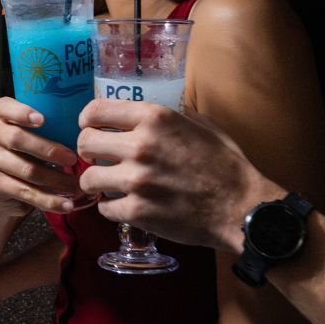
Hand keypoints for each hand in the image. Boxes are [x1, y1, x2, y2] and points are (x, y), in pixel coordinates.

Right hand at [0, 97, 92, 214]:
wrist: (6, 186)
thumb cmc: (30, 152)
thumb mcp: (37, 134)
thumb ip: (52, 127)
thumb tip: (90, 133)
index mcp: (2, 115)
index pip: (4, 106)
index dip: (21, 112)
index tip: (43, 119)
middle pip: (18, 139)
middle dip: (49, 150)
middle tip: (73, 159)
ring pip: (26, 169)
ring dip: (56, 180)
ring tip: (77, 185)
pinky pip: (25, 192)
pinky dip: (49, 200)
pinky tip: (66, 204)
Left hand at [77, 100, 280, 252]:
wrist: (239, 207)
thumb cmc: (225, 165)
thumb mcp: (202, 125)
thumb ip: (172, 116)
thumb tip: (148, 113)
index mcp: (155, 118)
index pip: (97, 111)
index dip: (88, 120)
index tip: (90, 127)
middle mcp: (140, 145)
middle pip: (84, 143)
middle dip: (87, 151)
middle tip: (97, 158)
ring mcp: (136, 181)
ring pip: (88, 178)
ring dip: (95, 182)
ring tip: (108, 185)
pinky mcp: (137, 212)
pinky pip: (104, 208)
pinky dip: (112, 208)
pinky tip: (124, 205)